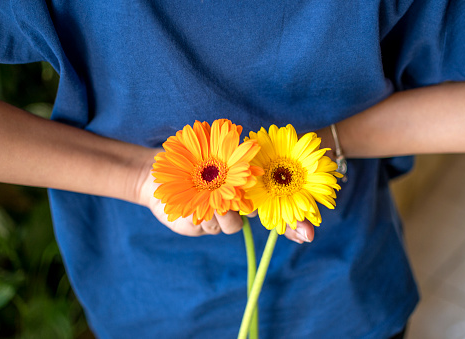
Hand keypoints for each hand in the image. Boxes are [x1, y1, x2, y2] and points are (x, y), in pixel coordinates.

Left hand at [135, 158, 313, 242]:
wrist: (156, 172)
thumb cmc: (189, 152)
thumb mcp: (217, 147)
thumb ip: (238, 152)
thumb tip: (253, 144)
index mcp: (246, 187)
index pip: (276, 208)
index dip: (294, 224)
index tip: (308, 235)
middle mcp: (237, 206)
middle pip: (259, 219)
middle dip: (257, 215)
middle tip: (237, 200)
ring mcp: (221, 218)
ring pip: (232, 224)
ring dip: (220, 208)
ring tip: (203, 195)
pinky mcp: (203, 225)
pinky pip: (210, 226)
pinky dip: (201, 213)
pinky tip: (189, 205)